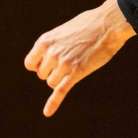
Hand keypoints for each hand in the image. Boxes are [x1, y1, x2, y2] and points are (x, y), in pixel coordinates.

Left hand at [23, 0, 134, 116]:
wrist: (107, 24)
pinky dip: (53, 103)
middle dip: (53, 72)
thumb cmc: (88, 25)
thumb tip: (49, 57)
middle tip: (68, 62)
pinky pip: (60, 91)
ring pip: (52, 83)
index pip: (30, 64)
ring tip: (75, 67)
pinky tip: (47, 112)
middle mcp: (51, 53)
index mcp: (45, 41)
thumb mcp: (63, 31)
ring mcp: (63, 64)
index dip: (39, 66)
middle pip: (42, 75)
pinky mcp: (76, 73)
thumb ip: (53, 45)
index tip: (48, 65)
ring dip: (62, 79)